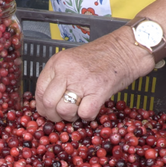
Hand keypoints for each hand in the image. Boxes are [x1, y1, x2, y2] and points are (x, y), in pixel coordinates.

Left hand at [35, 26, 154, 121]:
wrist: (125, 49)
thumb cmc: (101, 57)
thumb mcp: (71, 62)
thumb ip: (59, 78)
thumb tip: (49, 103)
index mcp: (57, 63)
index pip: (39, 91)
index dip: (42, 106)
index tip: (49, 111)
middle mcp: (66, 71)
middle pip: (48, 103)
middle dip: (53, 116)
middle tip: (63, 116)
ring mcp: (82, 80)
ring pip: (64, 110)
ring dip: (71, 117)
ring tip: (79, 110)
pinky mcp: (98, 90)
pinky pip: (85, 114)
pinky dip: (87, 117)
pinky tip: (92, 108)